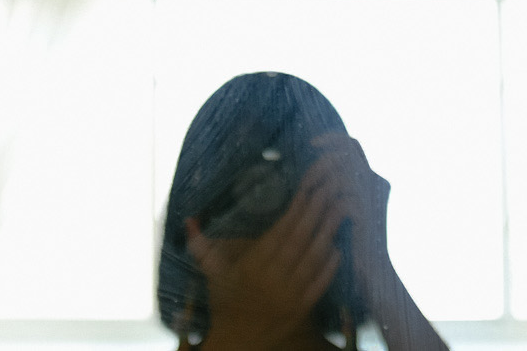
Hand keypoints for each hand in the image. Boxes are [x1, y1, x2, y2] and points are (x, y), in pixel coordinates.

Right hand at [185, 163, 349, 350]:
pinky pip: (318, 286)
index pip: (277, 234)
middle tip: (328, 192)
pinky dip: (328, 268)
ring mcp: (289, 296)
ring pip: (311, 261)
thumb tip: (189, 221)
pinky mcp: (302, 310)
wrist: (236, 342)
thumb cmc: (224, 305)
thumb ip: (202, 247)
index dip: (294, 212)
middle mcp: (272, 280)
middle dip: (314, 215)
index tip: (306, 192)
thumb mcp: (212, 276)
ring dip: (325, 236)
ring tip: (337, 213)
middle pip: (297, 242)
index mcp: (252, 268)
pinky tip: (337, 250)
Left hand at [306, 134, 396, 305]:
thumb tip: (314, 168)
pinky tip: (311, 208)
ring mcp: (373, 196)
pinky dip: (322, 200)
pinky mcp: (367, 213)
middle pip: (346, 153)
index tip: (312, 144)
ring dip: (318, 181)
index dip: (332, 139)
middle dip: (321, 161)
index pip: (353, 145)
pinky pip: (340, 196)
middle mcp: (377, 182)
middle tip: (305, 177)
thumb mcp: (345, 206)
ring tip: (304, 193)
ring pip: (340, 173)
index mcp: (374, 178)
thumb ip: (337, 185)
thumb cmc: (354, 242)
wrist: (372, 272)